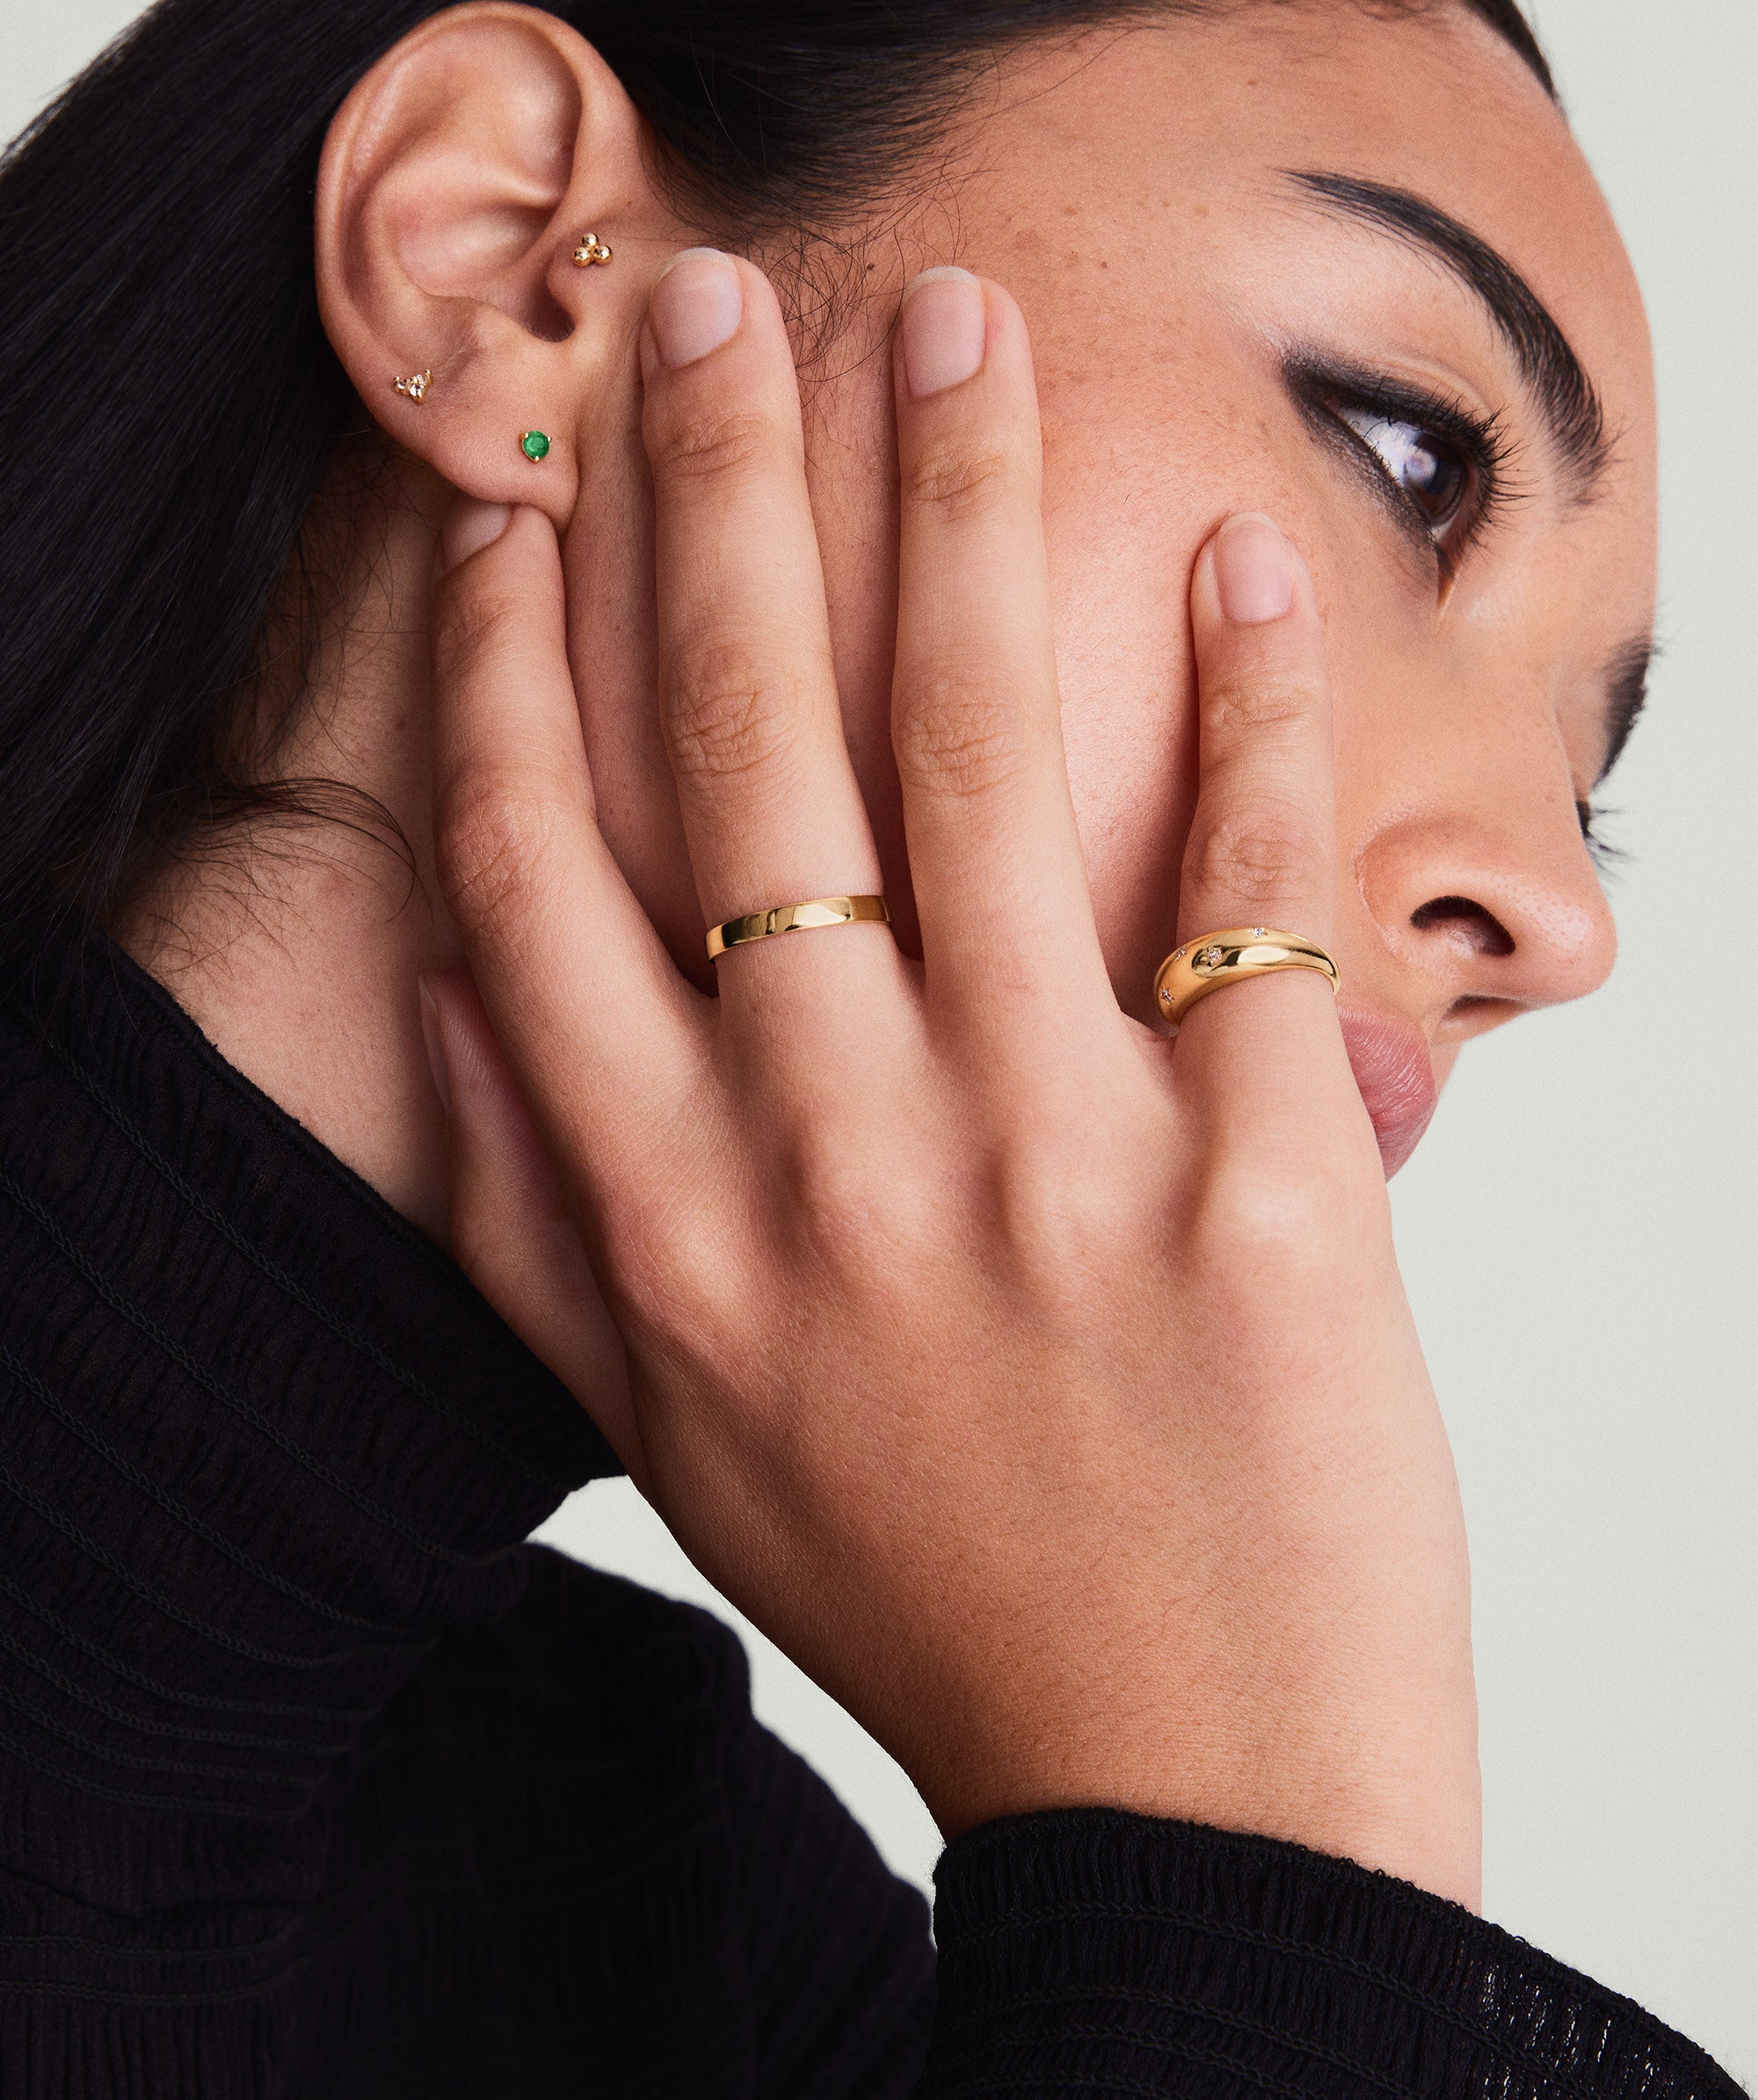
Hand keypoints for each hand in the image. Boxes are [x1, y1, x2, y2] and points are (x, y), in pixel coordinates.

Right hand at [420, 254, 1479, 1905]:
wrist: (1187, 1787)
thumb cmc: (928, 1596)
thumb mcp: (675, 1432)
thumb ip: (540, 1217)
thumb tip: (463, 982)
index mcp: (672, 1227)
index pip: (542, 871)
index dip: (518, 659)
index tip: (523, 506)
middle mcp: (828, 1163)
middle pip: (739, 752)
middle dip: (710, 493)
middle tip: (705, 306)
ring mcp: (1044, 1164)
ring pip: (969, 758)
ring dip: (955, 511)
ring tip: (956, 329)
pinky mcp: (1257, 1187)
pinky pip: (1239, 893)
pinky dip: (1245, 712)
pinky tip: (1236, 567)